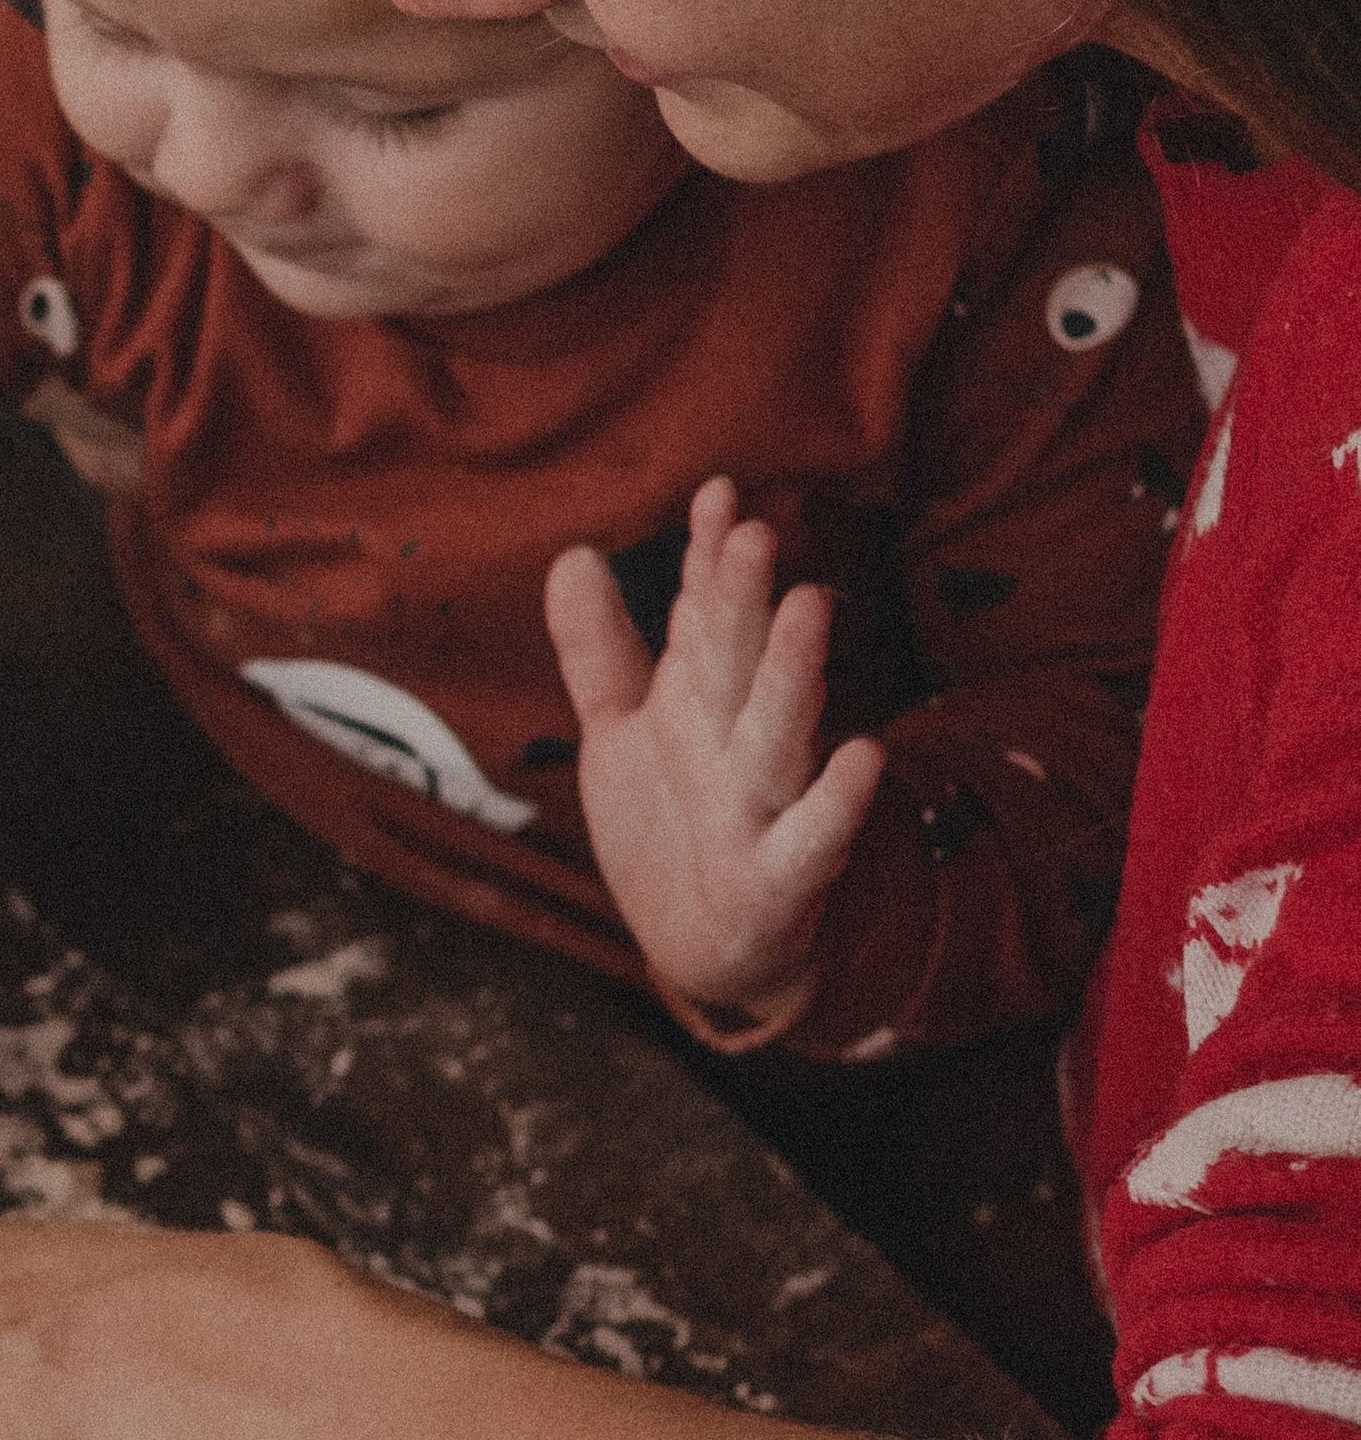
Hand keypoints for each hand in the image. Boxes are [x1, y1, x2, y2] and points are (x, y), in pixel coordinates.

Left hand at [544, 475, 884, 1027]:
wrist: (702, 947)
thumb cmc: (670, 825)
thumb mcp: (621, 732)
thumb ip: (600, 650)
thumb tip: (575, 553)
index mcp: (700, 701)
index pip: (706, 617)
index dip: (707, 560)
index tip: (716, 492)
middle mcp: (736, 742)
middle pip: (738, 663)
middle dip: (743, 600)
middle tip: (752, 532)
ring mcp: (764, 808)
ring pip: (780, 734)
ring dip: (793, 675)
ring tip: (808, 607)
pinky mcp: (780, 879)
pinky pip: (812, 839)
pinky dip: (837, 803)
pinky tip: (864, 755)